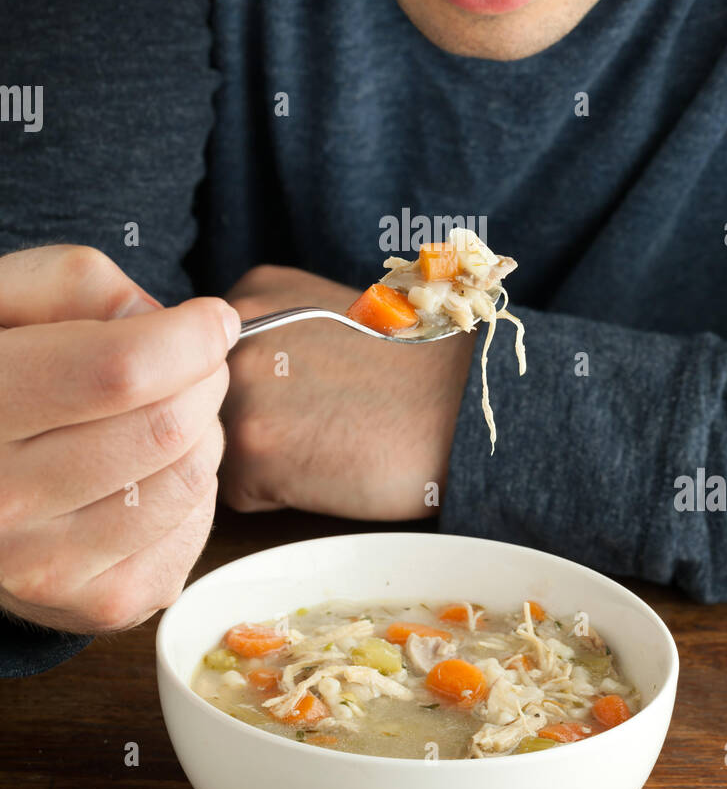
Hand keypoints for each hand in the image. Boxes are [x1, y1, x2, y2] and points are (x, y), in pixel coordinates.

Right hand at [0, 245, 240, 634]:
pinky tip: (149, 473)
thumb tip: (164, 324)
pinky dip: (193, 493)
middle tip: (185, 366)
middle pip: (169, 427)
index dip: (191, 336)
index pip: (122, 371)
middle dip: (202, 380)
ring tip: (162, 417)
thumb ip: (77, 285)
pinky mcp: (95, 605)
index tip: (209, 319)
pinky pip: (195, 533)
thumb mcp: (5, 299)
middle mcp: (1, 501)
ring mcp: (47, 567)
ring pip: (192, 480)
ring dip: (202, 435)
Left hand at [219, 265, 475, 519]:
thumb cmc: (408, 370)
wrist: (464, 406)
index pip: (204, 361)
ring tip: (323, 444)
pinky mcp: (254, 449)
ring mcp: (239, 389)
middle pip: (201, 405)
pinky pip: (237, 492)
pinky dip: (276, 495)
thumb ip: (267, 334)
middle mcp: (232, 333)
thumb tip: (213, 379)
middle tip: (316, 420)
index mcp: (251, 294)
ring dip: (258, 461)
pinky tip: (326, 469)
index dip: (255, 388)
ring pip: (212, 450)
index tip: (303, 391)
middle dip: (249, 423)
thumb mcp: (328, 315)